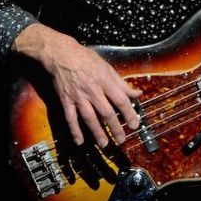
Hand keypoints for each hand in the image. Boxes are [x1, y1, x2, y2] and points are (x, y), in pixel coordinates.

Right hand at [13, 23, 141, 147]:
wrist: (62, 55)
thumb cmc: (87, 60)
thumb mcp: (108, 68)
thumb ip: (122, 84)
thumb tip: (137, 94)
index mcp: (105, 81)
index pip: (121, 100)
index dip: (129, 114)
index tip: (135, 125)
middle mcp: (92, 90)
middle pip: (106, 112)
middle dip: (115, 127)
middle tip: (122, 140)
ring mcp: (78, 97)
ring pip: (89, 118)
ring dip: (97, 132)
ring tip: (105, 144)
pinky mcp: (66, 100)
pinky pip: (70, 118)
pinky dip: (75, 130)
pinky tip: (80, 141)